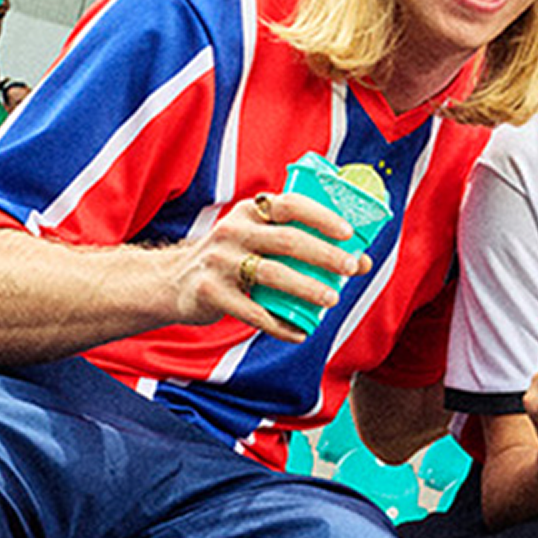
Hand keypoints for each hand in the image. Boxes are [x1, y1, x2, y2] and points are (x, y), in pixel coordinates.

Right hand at [168, 189, 369, 341]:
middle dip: (323, 254)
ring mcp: (220, 262)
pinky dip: (279, 325)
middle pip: (286, 240)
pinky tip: (300, 332)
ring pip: (271, 274)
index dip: (321, 217)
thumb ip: (304, 245)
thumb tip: (363, 261)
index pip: (290, 205)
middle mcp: (233, 231)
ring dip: (306, 288)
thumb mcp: (260, 240)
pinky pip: (252, 312)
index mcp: (251, 212)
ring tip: (331, 300)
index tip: (348, 233)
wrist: (173, 282)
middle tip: (351, 268)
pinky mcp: (211, 293)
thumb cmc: (233, 259)